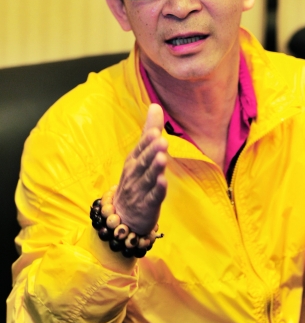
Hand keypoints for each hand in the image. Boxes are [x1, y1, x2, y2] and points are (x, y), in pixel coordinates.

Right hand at [113, 104, 167, 234]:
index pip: (140, 148)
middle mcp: (134, 174)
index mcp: (133, 160)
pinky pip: (153, 197)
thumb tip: (156, 105)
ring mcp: (140, 190)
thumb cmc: (135, 180)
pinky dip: (158, 190)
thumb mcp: (140, 155)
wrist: (122, 217)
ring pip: (148, 178)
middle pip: (143, 161)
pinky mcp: (147, 205)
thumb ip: (149, 131)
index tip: (155, 131)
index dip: (147, 141)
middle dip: (151, 151)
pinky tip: (163, 182)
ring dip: (155, 168)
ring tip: (162, 158)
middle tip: (160, 140)